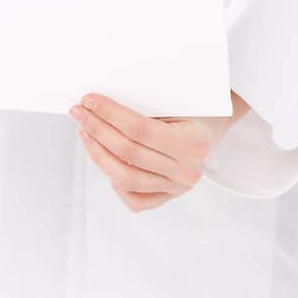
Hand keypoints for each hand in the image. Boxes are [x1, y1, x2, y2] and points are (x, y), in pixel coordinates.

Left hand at [67, 90, 250, 212]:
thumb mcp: (180, 98)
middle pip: (128, 152)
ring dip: (98, 154)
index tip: (89, 100)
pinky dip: (116, 183)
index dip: (109, 114)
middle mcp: (187, 170)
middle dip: (97, 129)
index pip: (139, 129)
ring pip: (125, 178)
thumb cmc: (197, 105)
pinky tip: (106, 162)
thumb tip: (101, 104)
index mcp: (192, 142)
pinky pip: (135, 199)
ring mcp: (178, 188)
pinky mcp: (169, 197)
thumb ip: (148, 104)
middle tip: (79, 112)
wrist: (217, 124)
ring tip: (85, 134)